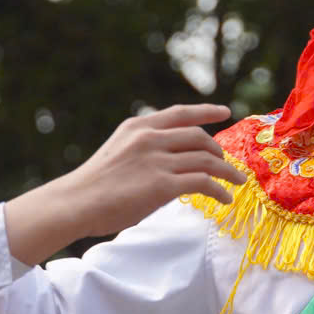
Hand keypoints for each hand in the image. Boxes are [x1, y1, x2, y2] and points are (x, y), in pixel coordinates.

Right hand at [4, 105, 242, 264]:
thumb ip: (142, 148)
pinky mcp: (162, 185)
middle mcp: (149, 138)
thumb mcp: (117, 151)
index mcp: (137, 126)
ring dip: (227, 172)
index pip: (180, 114)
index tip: (224, 112)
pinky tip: (224, 198)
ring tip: (237, 182)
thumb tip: (171, 159)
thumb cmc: (93, 185)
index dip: (206, 111)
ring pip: (206, 160)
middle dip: (218, 151)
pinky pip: (203, 183)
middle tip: (227, 164)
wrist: (76, 202)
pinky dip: (219, 190)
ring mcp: (157, 160)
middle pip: (198, 137)